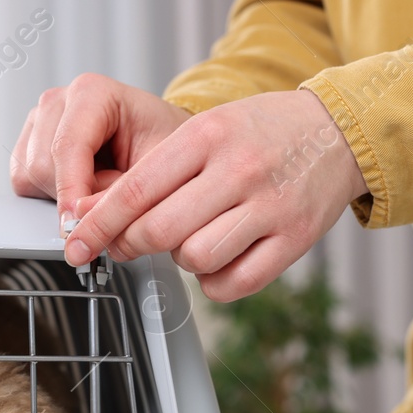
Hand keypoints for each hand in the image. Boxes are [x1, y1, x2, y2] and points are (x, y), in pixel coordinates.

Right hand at [9, 73, 191, 225]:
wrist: (164, 139)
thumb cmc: (165, 145)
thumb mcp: (158, 170)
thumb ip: (121, 193)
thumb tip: (84, 216)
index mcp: (92, 93)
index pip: (67, 147)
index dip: (71, 192)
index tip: (79, 225)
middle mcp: (60, 102)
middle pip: (42, 165)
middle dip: (73, 195)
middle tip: (110, 201)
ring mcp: (41, 120)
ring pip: (28, 175)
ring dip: (63, 196)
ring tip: (99, 188)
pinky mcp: (31, 142)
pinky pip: (24, 181)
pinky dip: (51, 195)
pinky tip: (81, 187)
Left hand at [63, 89, 368, 301]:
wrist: (337, 133)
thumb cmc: (261, 134)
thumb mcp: (208, 128)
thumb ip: (160, 169)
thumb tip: (103, 218)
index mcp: (207, 135)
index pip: (136, 190)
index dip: (98, 224)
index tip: (76, 244)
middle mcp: (238, 170)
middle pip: (160, 231)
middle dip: (134, 245)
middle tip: (134, 242)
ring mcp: (270, 207)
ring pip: (195, 258)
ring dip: (182, 259)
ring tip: (194, 239)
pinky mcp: (295, 240)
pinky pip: (233, 284)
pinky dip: (215, 282)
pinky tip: (221, 259)